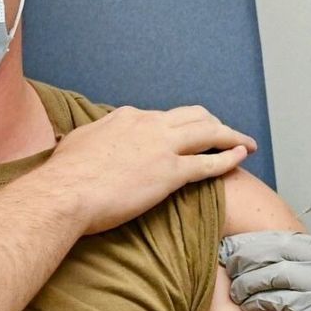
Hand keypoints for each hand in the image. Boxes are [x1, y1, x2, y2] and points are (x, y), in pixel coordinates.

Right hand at [51, 105, 255, 233]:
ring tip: (246, 143)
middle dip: (214, 122)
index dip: (177, 127)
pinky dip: (230, 157)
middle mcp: (149, 125)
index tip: (183, 136)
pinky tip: (242, 156)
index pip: (162, 117)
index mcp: (127, 118)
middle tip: (225, 133)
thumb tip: (84, 142)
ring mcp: (163, 147)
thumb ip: (92, 138)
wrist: (65, 193)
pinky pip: (210, 162)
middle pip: (193, 116)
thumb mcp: (78, 143)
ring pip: (208, 132)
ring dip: (231, 135)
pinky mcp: (171, 173)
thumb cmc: (64, 175)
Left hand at [218, 231, 310, 310]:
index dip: (254, 242)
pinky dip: (255, 301)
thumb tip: (273, 267)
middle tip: (224, 263)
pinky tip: (248, 307)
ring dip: (245, 282)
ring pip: (268, 272)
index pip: (284, 238)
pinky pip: (273, 297)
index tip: (234, 248)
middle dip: (243, 256)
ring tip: (235, 292)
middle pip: (272, 249)